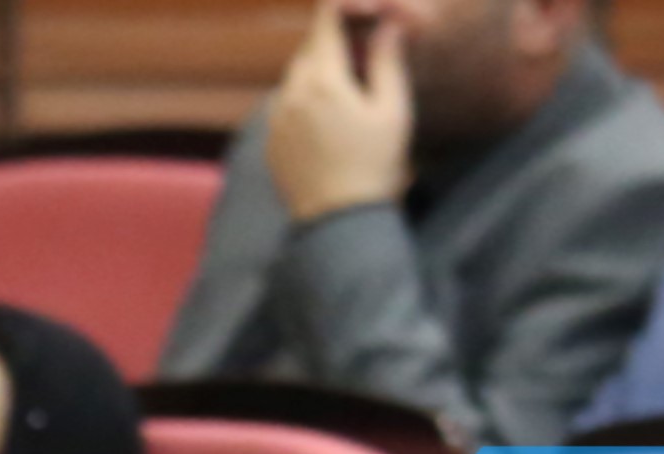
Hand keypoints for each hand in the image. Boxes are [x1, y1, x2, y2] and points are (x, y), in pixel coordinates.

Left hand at [267, 0, 417, 220]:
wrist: (339, 223)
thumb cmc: (374, 166)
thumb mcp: (392, 110)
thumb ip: (387, 61)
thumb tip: (388, 24)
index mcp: (323, 80)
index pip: (325, 23)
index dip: (340, 6)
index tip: (355, 5)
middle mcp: (291, 94)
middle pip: (308, 49)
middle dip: (331, 39)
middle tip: (359, 44)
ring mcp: (275, 119)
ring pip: (294, 77)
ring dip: (317, 69)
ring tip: (346, 83)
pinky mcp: (270, 142)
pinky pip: (285, 105)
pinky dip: (304, 97)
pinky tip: (327, 114)